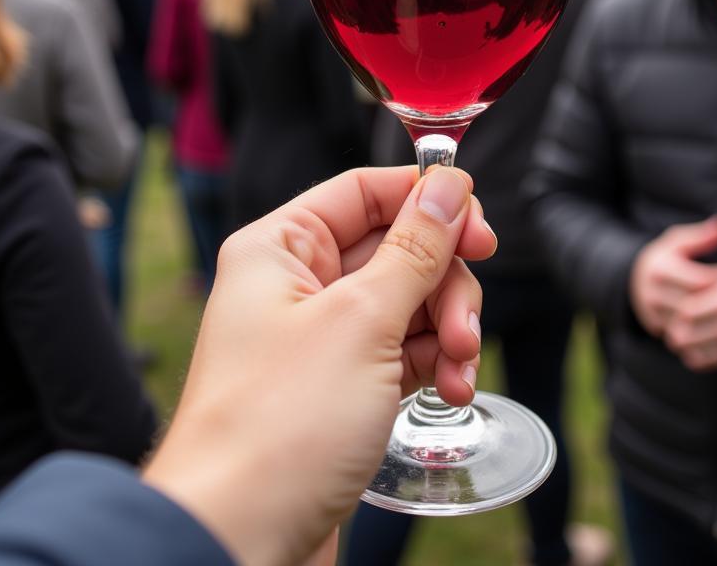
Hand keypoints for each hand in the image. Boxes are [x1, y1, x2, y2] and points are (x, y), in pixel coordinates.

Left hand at [142, 165, 495, 565]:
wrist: (236, 542)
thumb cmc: (278, 425)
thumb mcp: (362, 321)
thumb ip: (415, 249)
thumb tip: (451, 186)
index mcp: (283, 247)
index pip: (367, 192)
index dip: (428, 202)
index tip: (480, 229)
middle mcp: (299, 284)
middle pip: (398, 248)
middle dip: (444, 283)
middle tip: (465, 323)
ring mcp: (322, 338)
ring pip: (409, 302)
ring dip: (447, 328)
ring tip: (460, 369)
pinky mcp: (342, 386)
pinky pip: (404, 351)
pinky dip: (435, 364)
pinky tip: (452, 390)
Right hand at [629, 215, 716, 336]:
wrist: (633, 278)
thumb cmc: (664, 258)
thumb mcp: (677, 242)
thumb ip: (700, 236)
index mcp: (660, 268)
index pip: (699, 281)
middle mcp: (652, 290)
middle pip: (693, 303)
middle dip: (715, 303)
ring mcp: (651, 310)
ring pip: (687, 322)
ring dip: (708, 320)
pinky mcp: (653, 325)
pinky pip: (680, 334)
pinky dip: (697, 332)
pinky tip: (712, 326)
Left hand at [664, 260, 716, 371]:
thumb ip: (700, 281)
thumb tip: (671, 288)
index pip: (688, 310)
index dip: (675, 309)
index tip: (671, 305)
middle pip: (687, 333)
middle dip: (673, 328)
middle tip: (669, 323)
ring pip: (693, 350)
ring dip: (681, 344)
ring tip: (678, 334)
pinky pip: (707, 362)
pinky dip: (693, 355)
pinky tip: (693, 344)